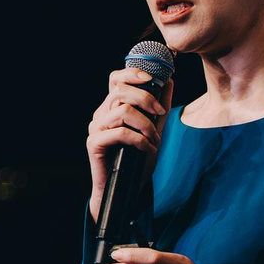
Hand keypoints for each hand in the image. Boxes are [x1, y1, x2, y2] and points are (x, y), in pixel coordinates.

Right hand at [87, 67, 175, 221]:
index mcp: (112, 107)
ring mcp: (96, 128)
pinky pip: (120, 132)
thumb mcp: (153, 129)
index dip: (133, 73)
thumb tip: (169, 80)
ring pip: (123, 110)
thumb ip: (159, 106)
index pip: (116, 78)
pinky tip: (148, 148)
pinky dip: (139, 139)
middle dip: (146, 99)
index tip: (153, 80)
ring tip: (154, 139)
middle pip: (121, 90)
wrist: (124, 190)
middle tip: (160, 114)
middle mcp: (101, 114)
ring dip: (145, 124)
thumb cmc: (136, 160)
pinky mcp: (94, 143)